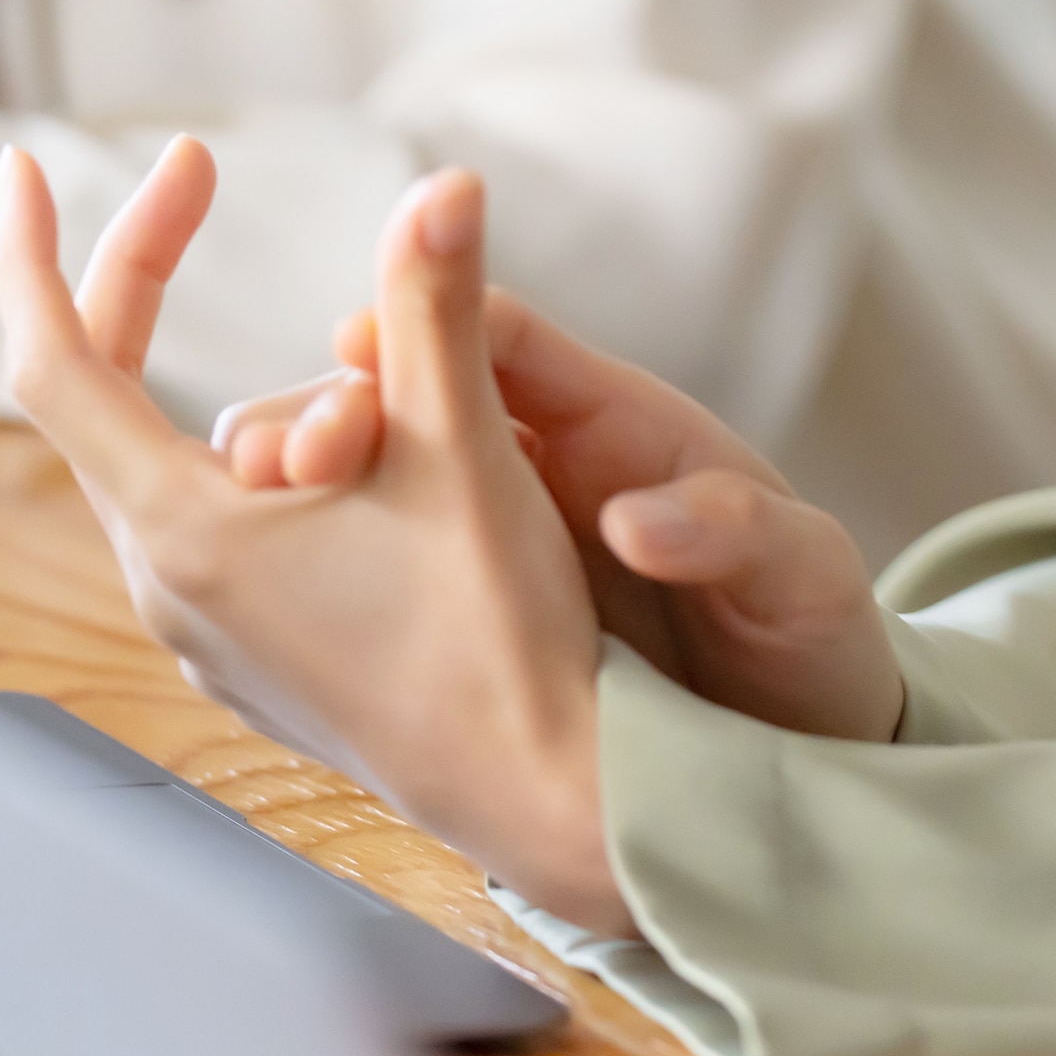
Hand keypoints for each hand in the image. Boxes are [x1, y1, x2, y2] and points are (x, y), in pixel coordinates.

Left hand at [0, 141, 636, 932]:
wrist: (548, 791)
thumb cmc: (498, 633)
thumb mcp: (466, 449)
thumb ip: (437, 310)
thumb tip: (443, 187)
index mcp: (189, 536)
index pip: (56, 368)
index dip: (38, 256)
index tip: (26, 168)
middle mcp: (173, 590)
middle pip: (113, 402)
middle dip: (146, 277)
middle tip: (194, 176)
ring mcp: (211, 635)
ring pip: (194, 464)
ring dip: (262, 385)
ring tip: (381, 377)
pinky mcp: (260, 661)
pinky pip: (231, 524)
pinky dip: (278, 456)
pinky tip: (365, 453)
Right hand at [210, 294, 902, 746]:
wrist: (795, 732)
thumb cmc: (804, 628)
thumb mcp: (799, 573)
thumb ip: (735, 532)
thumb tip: (641, 521)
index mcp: (622, 429)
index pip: (516, 343)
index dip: (442, 323)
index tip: (369, 342)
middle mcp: (541, 467)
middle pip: (419, 400)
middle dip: (346, 408)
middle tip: (293, 450)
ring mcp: (490, 538)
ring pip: (373, 483)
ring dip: (308, 492)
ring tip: (251, 514)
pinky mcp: (462, 609)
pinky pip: (371, 568)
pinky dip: (315, 571)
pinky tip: (260, 598)